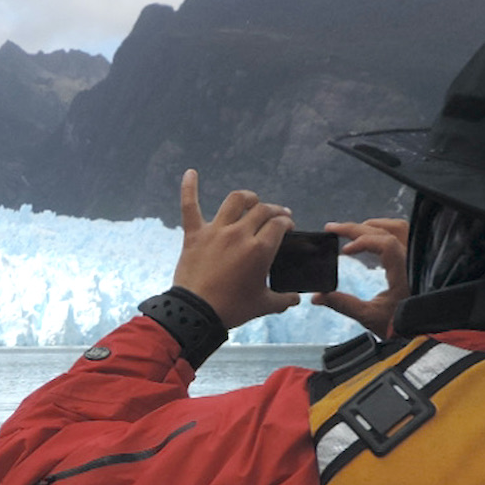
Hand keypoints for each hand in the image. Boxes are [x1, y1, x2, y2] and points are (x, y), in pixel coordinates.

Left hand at [172, 170, 298, 329]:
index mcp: (260, 249)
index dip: (286, 223)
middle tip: (277, 216)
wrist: (196, 312)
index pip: (279, 224)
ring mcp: (216, 231)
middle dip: (274, 210)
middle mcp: (240, 233)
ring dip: (247, 197)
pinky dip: (189, 188)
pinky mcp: (194, 234)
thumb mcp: (263, 305)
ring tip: (252, 199)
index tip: (287, 227)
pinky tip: (191, 173)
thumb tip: (296, 299)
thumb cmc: (232, 308)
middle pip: (262, 210)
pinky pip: (190, 206)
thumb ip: (283, 299)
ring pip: (235, 201)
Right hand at [312, 218, 408, 336]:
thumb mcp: (370, 316)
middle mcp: (412, 259)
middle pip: (385, 231)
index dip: (362, 242)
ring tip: (351, 230)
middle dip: (356, 228)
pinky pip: (402, 234)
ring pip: (397, 227)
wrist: (423, 328)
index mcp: (404, 272)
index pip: (385, 243)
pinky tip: (369, 239)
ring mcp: (416, 257)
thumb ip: (344, 304)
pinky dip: (383, 232)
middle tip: (332, 229)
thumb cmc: (401, 324)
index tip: (344, 251)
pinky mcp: (415, 259)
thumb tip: (317, 296)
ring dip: (372, 226)